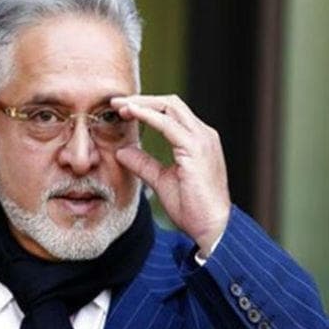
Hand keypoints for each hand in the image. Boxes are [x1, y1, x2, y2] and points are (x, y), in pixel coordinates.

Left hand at [111, 95, 230, 253]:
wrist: (212, 229)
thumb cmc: (192, 208)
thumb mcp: (161, 181)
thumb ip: (144, 164)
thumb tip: (122, 151)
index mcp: (197, 140)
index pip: (171, 112)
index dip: (145, 107)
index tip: (121, 109)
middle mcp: (203, 134)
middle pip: (171, 103)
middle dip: (142, 99)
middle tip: (116, 102)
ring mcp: (202, 139)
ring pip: (170, 106)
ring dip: (142, 103)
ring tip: (120, 105)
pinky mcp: (196, 149)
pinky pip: (169, 124)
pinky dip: (148, 115)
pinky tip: (131, 113)